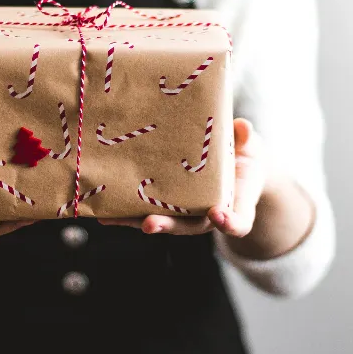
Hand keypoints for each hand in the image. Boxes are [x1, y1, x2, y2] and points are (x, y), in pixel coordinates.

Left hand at [98, 118, 266, 235]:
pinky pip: (146, 210)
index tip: (219, 215)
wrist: (234, 166)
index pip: (237, 222)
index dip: (229, 222)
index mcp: (234, 204)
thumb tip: (243, 126)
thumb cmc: (244, 157)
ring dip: (136, 222)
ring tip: (110, 219)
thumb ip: (247, 140)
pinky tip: (102, 209)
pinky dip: (125, 212)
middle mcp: (208, 214)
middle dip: (168, 226)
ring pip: (162, 221)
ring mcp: (185, 212)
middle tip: (150, 224)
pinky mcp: (166, 205)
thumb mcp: (250, 147)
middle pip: (190, 227)